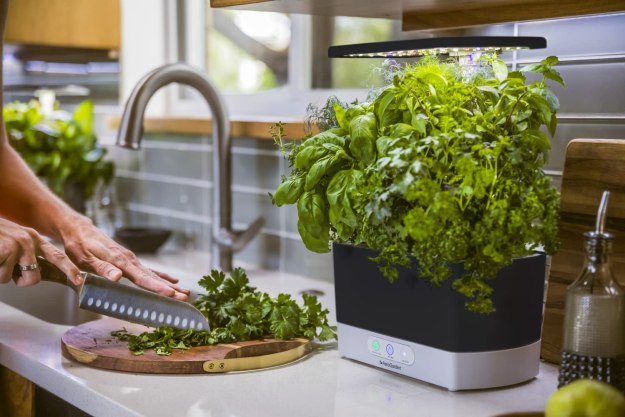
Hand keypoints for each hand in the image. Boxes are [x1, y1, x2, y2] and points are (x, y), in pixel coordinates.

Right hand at [0, 217, 81, 286]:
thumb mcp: (13, 242)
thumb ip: (25, 256)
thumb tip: (31, 275)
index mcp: (34, 239)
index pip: (57, 256)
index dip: (69, 269)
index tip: (80, 280)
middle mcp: (29, 240)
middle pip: (34, 277)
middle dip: (20, 281)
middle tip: (8, 270)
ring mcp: (17, 244)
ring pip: (10, 278)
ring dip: (0, 274)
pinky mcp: (5, 248)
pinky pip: (0, 274)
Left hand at [61, 217, 189, 299]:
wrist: (79, 229)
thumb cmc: (78, 246)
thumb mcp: (84, 258)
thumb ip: (102, 269)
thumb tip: (118, 277)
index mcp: (120, 261)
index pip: (142, 277)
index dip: (156, 287)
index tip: (171, 294)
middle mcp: (130, 260)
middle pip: (153, 276)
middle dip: (169, 288)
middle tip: (186, 297)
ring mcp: (132, 260)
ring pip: (154, 274)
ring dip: (170, 284)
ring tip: (186, 293)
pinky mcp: (130, 260)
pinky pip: (150, 270)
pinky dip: (162, 276)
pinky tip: (173, 281)